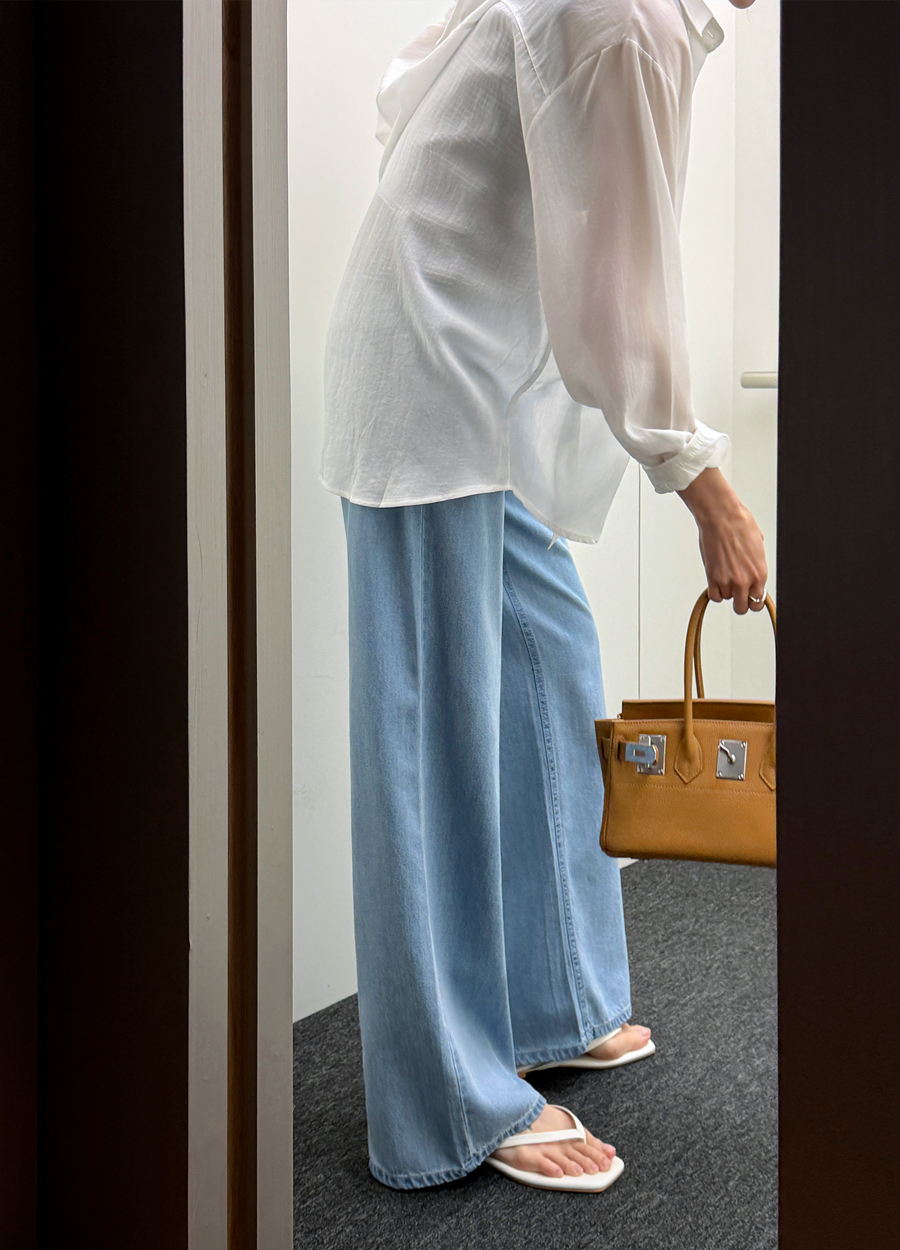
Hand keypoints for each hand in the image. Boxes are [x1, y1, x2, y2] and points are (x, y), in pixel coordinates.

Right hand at [676, 468, 767, 614]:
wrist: (721, 517)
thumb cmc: (739, 524)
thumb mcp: (758, 545)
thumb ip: (756, 562)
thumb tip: (753, 567)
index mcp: (760, 572)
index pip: (758, 600)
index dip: (753, 599)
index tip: (750, 597)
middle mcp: (745, 580)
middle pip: (742, 607)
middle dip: (740, 602)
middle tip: (737, 594)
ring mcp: (727, 580)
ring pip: (727, 599)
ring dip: (726, 591)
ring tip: (725, 577)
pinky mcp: (712, 577)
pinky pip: (714, 596)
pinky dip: (714, 592)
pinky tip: (716, 582)